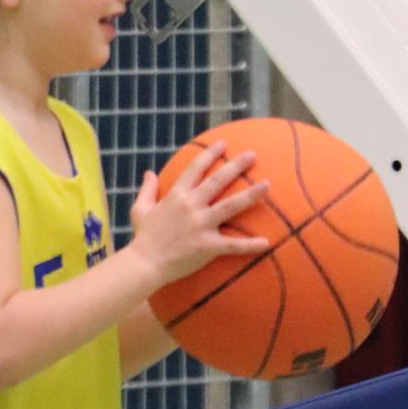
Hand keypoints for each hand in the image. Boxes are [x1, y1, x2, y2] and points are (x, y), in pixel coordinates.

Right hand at [128, 141, 270, 286]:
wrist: (144, 264)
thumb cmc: (143, 237)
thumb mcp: (140, 209)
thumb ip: (148, 189)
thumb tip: (149, 172)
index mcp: (176, 195)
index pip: (195, 169)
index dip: (210, 155)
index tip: (223, 144)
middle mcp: (191, 206)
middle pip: (217, 181)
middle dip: (236, 166)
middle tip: (252, 155)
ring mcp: (201, 225)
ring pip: (230, 206)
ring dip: (250, 195)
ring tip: (267, 184)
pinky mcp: (208, 246)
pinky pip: (232, 245)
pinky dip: (249, 245)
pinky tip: (266, 242)